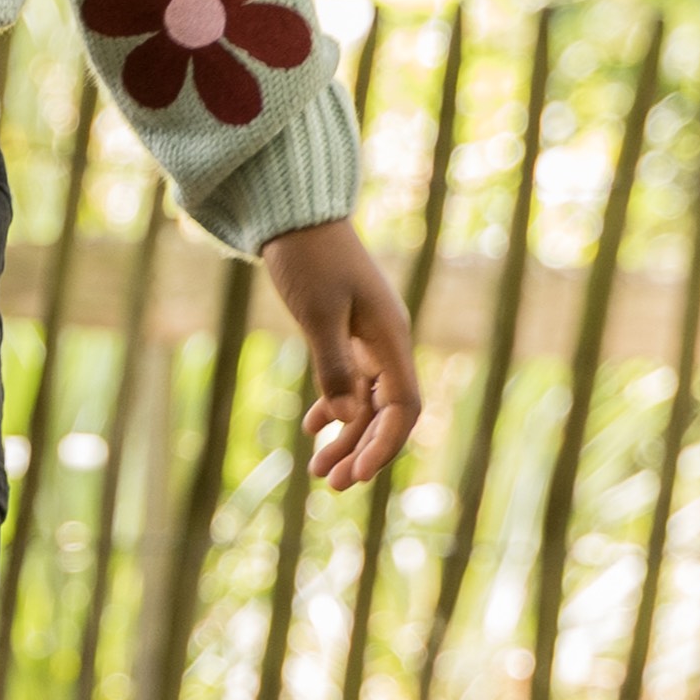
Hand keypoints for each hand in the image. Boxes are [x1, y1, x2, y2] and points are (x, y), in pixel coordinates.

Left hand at [259, 218, 420, 488]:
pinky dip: (334, 407)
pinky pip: (351, 382)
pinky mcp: (348, 332)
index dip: (384, 446)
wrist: (296, 214)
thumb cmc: (308, 259)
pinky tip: (311, 427)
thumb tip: (348, 419)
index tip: (356, 475)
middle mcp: (386, 342)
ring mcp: (368, 338)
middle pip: (386, 412)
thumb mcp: (317, 314)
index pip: (403, 408)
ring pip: (366, 401)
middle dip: (361, 451)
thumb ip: (334, 366)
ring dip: (345, 436)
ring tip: (316, 469)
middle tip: (330, 484)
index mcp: (390, 338)